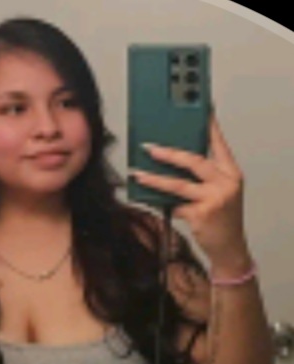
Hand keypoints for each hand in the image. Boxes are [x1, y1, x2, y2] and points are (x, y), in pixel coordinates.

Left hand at [130, 114, 251, 270]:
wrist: (229, 249)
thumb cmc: (221, 220)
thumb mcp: (219, 194)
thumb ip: (204, 178)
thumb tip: (173, 162)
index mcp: (232, 173)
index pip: (219, 144)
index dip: (209, 127)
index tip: (199, 109)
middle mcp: (226, 183)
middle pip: (194, 161)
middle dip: (169, 153)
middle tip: (149, 147)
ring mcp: (214, 199)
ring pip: (178, 184)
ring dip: (154, 178)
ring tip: (137, 173)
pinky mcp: (201, 214)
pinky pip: (174, 204)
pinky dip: (160, 202)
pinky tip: (146, 198)